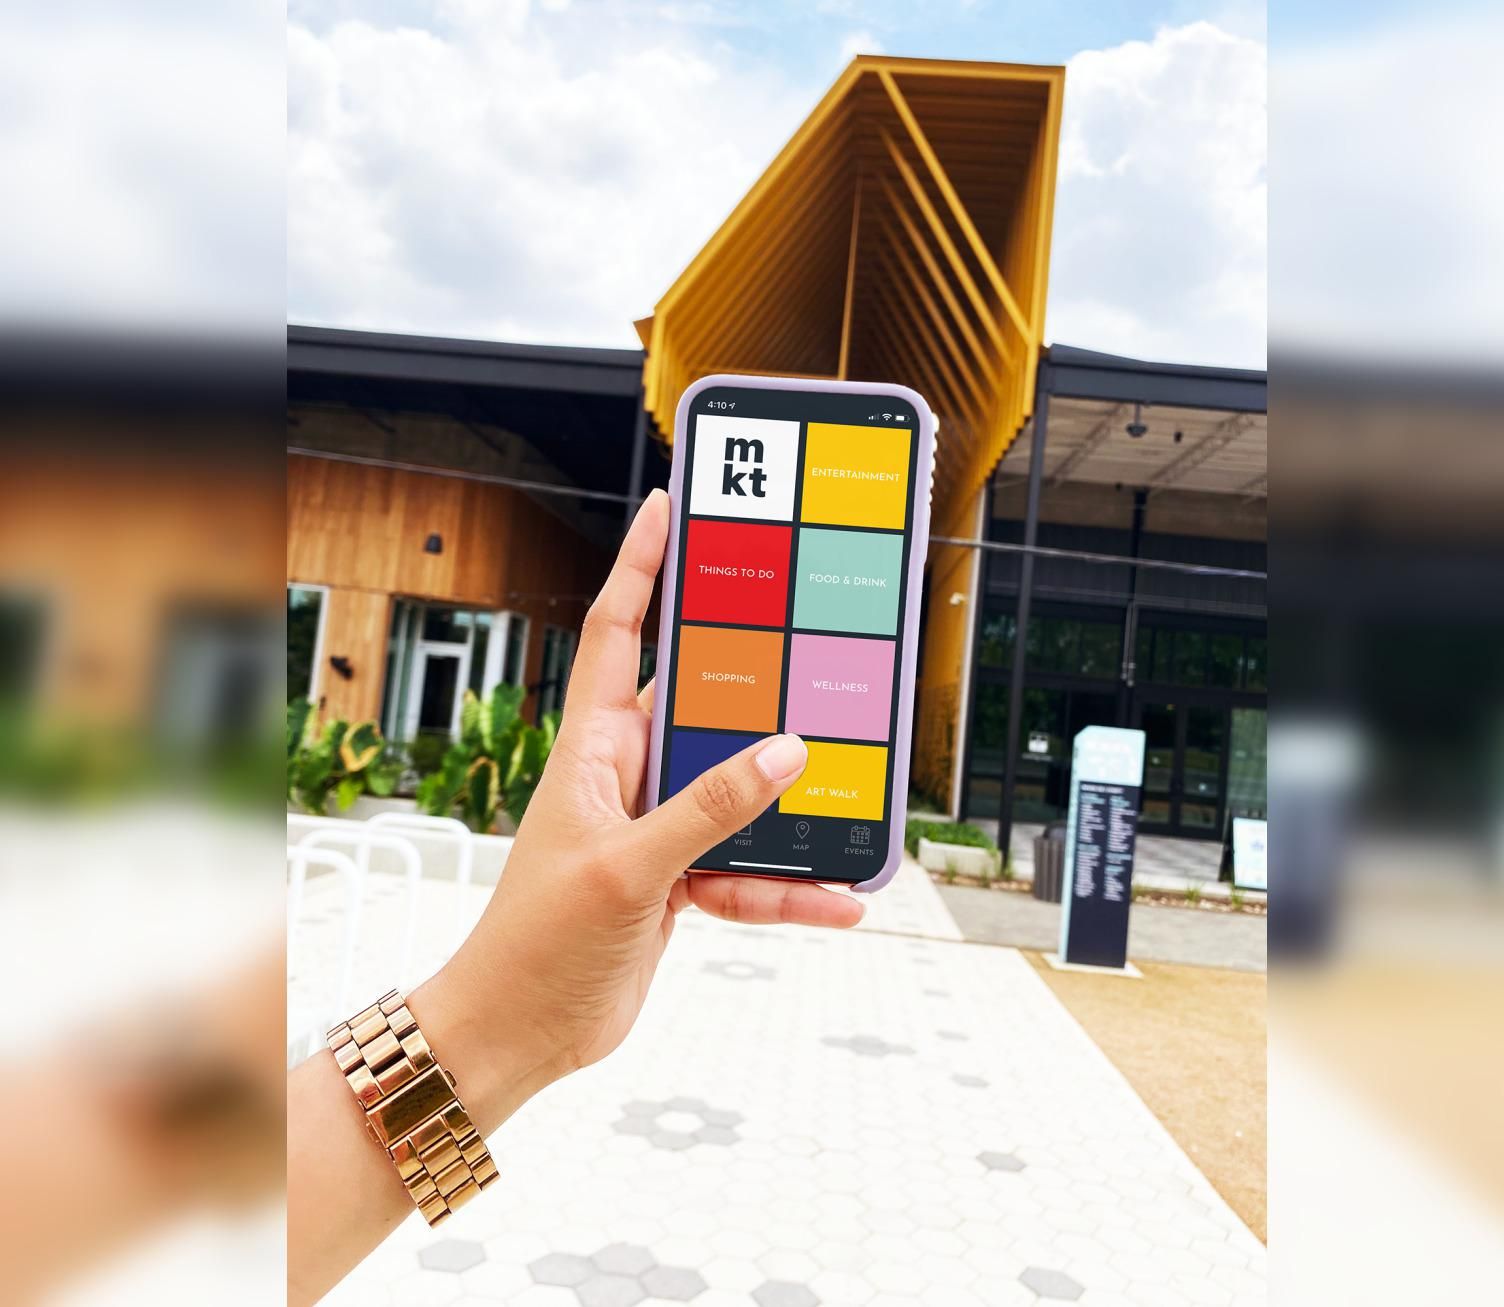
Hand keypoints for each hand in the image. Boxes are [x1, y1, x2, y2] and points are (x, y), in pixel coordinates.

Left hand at [412, 489, 862, 1130]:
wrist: (519, 1034)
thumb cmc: (537, 942)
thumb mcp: (628, 867)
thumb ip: (707, 809)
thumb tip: (785, 752)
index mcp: (593, 748)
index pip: (618, 633)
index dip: (642, 568)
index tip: (672, 508)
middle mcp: (627, 775)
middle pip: (704, 708)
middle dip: (759, 684)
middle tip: (816, 643)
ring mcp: (656, 828)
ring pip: (738, 793)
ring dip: (789, 803)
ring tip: (854, 791)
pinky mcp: (677, 880)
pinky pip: (746, 866)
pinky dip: (787, 884)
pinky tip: (836, 896)